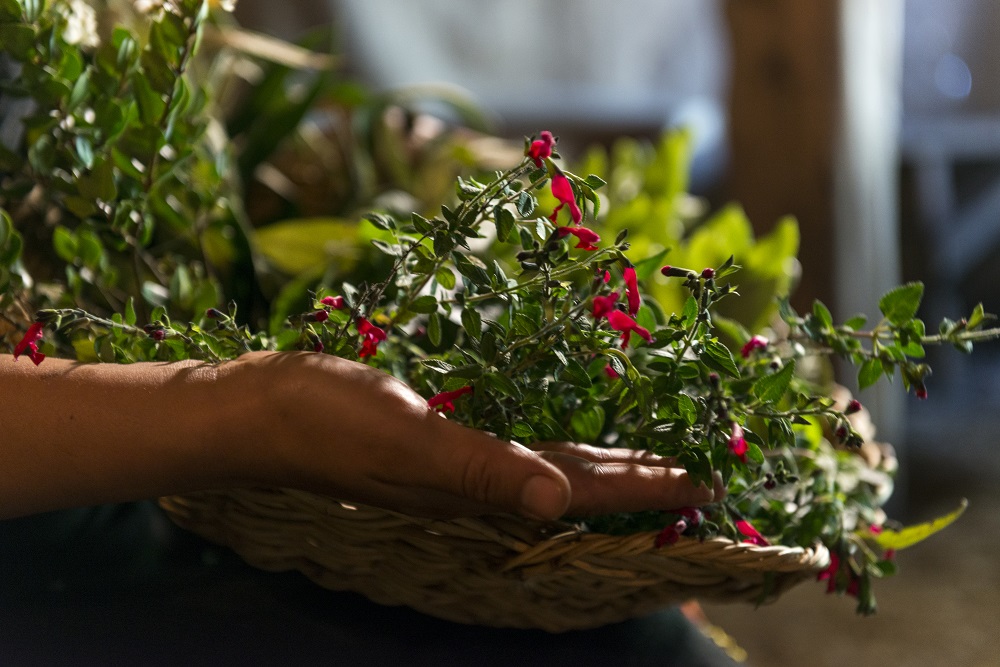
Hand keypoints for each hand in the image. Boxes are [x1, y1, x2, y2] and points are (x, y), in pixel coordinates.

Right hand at [233, 352, 722, 519]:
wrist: (258, 410)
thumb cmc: (326, 419)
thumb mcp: (407, 439)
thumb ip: (482, 469)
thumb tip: (558, 500)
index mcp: (479, 487)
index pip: (583, 489)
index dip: (645, 488)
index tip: (705, 483)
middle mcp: (477, 485)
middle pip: (578, 488)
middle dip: (639, 486)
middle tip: (695, 479)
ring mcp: (456, 465)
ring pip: (551, 470)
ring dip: (603, 469)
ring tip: (646, 465)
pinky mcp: (437, 439)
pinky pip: (515, 447)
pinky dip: (553, 446)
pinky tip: (558, 439)